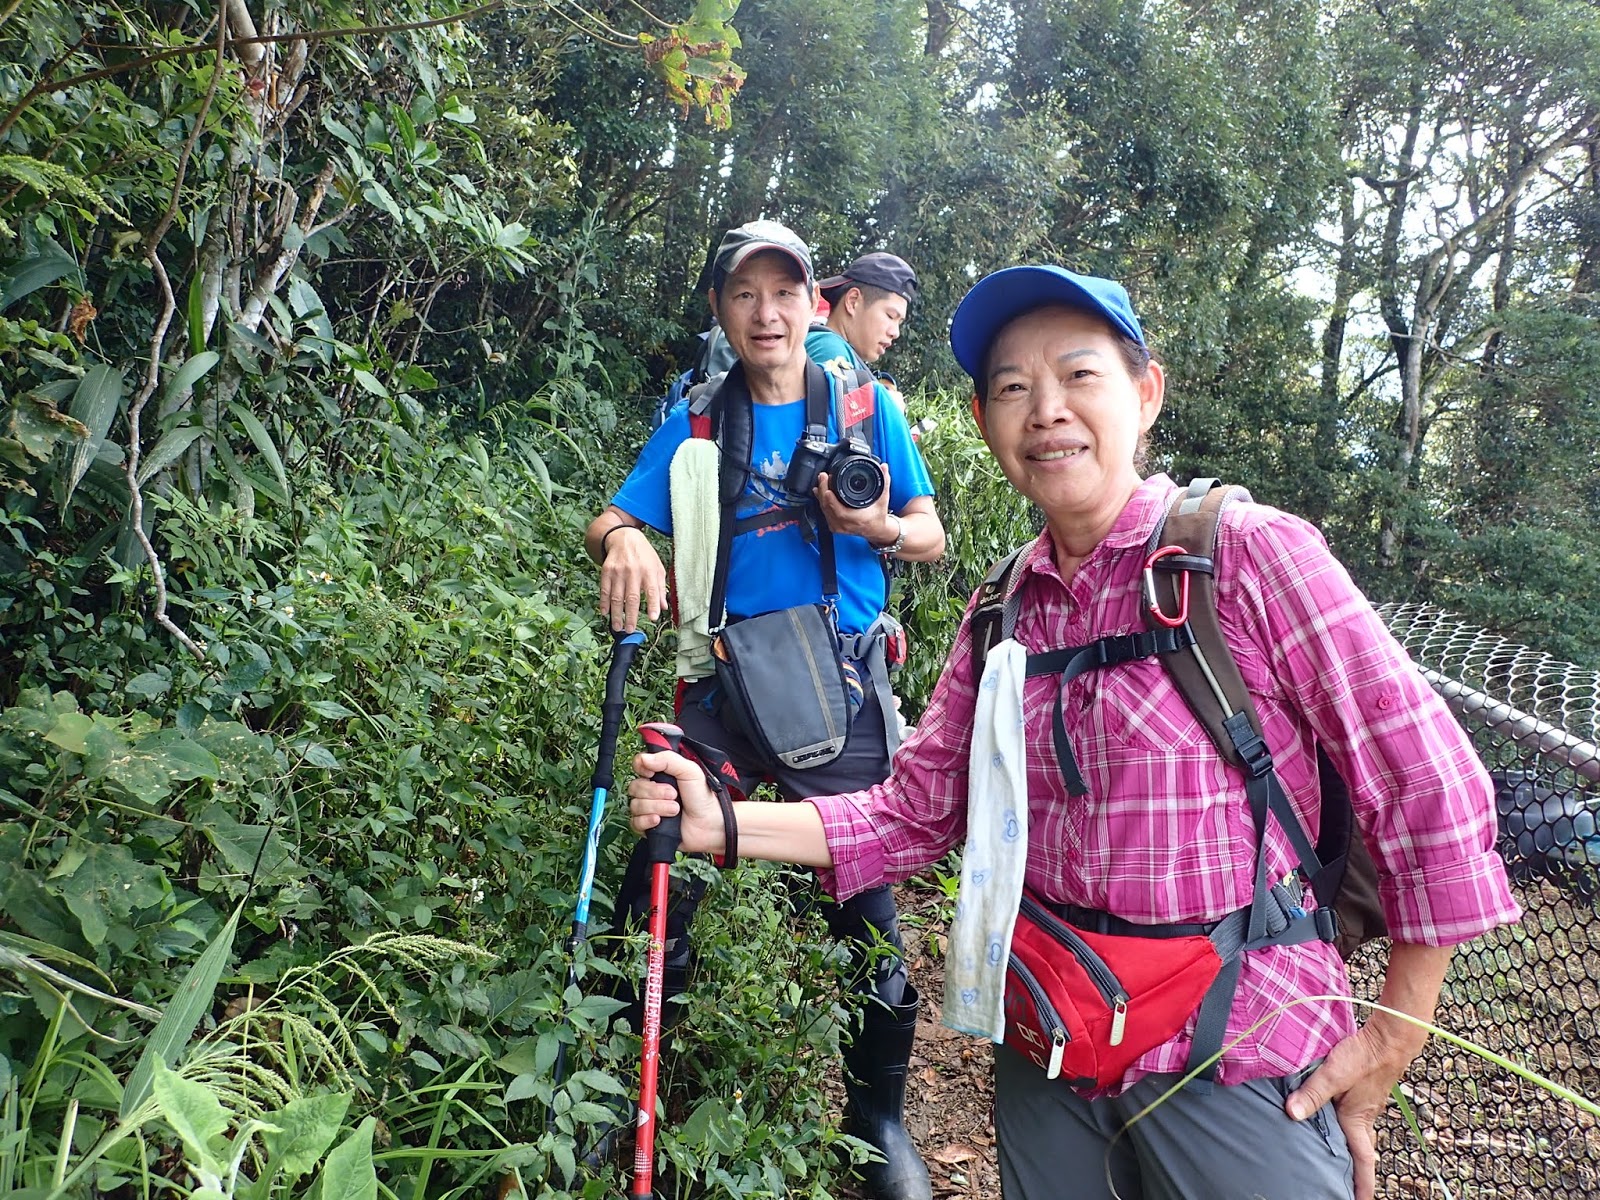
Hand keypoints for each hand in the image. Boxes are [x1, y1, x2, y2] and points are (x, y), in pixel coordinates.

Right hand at [598, 526, 666, 631]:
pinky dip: (604, 603)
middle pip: (632, 597)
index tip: (653, 618)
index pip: (652, 590)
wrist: (624, 537)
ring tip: (618, 627)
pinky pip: (604, 590)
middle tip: (630, 630)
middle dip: (631, 616)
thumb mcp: (657, 567)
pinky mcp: (606, 571)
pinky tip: (604, 613)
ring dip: (616, 614)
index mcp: (649, 570)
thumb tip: (664, 607)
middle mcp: (633, 571)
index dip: (653, 605)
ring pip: (616, 597)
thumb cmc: (644, 555)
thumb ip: (660, 587)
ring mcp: (618, 571)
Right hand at [628, 750, 726, 854]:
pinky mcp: (649, 827)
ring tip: (675, 809)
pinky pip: (635, 822)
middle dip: (654, 792)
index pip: (638, 765)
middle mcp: (653, 790)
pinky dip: (646, 821)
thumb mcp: (690, 771)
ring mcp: (650, 808)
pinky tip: (659, 820)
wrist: (710, 825)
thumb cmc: (703, 797)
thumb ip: (668, 759)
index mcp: (661, 774)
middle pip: (635, 787)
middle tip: (674, 795)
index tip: (651, 772)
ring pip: (635, 805)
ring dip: (657, 807)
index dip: (641, 768)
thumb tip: (644, 758)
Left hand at [813, 464, 894, 544]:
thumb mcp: (883, 499)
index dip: (832, 501)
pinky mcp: (835, 527)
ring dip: (821, 495)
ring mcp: (839, 527)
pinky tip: (819, 492)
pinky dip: (822, 502)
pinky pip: (824, 514)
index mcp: (858, 519)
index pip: (841, 512)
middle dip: (823, 491)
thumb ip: (884, 482)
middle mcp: (846, 525)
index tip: (827, 490)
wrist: (876, 530)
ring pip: (825, 511)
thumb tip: (884, 467)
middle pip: (829, 509)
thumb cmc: (879, 516)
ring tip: (821, 481)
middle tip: (823, 477)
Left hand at [1285, 1015, 1426, 1199]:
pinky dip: (1343, 1131)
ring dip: (1348, 1152)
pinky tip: (1328, 1125)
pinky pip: (1351, 1120)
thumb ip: (1312, 1092)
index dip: (1362, 1185)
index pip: (1363, 1162)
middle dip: (1354, 1174)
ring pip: (1355, 1136)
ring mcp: (1364, 1107)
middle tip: (1342, 1189)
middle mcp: (1364, 1118)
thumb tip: (1292, 1113)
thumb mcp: (1334, 1074)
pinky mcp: (1360, 1095)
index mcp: (1358, 1120)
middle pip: (1360, 1153)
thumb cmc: (1365, 1056)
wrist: (1389, 1039)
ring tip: (1333, 1165)